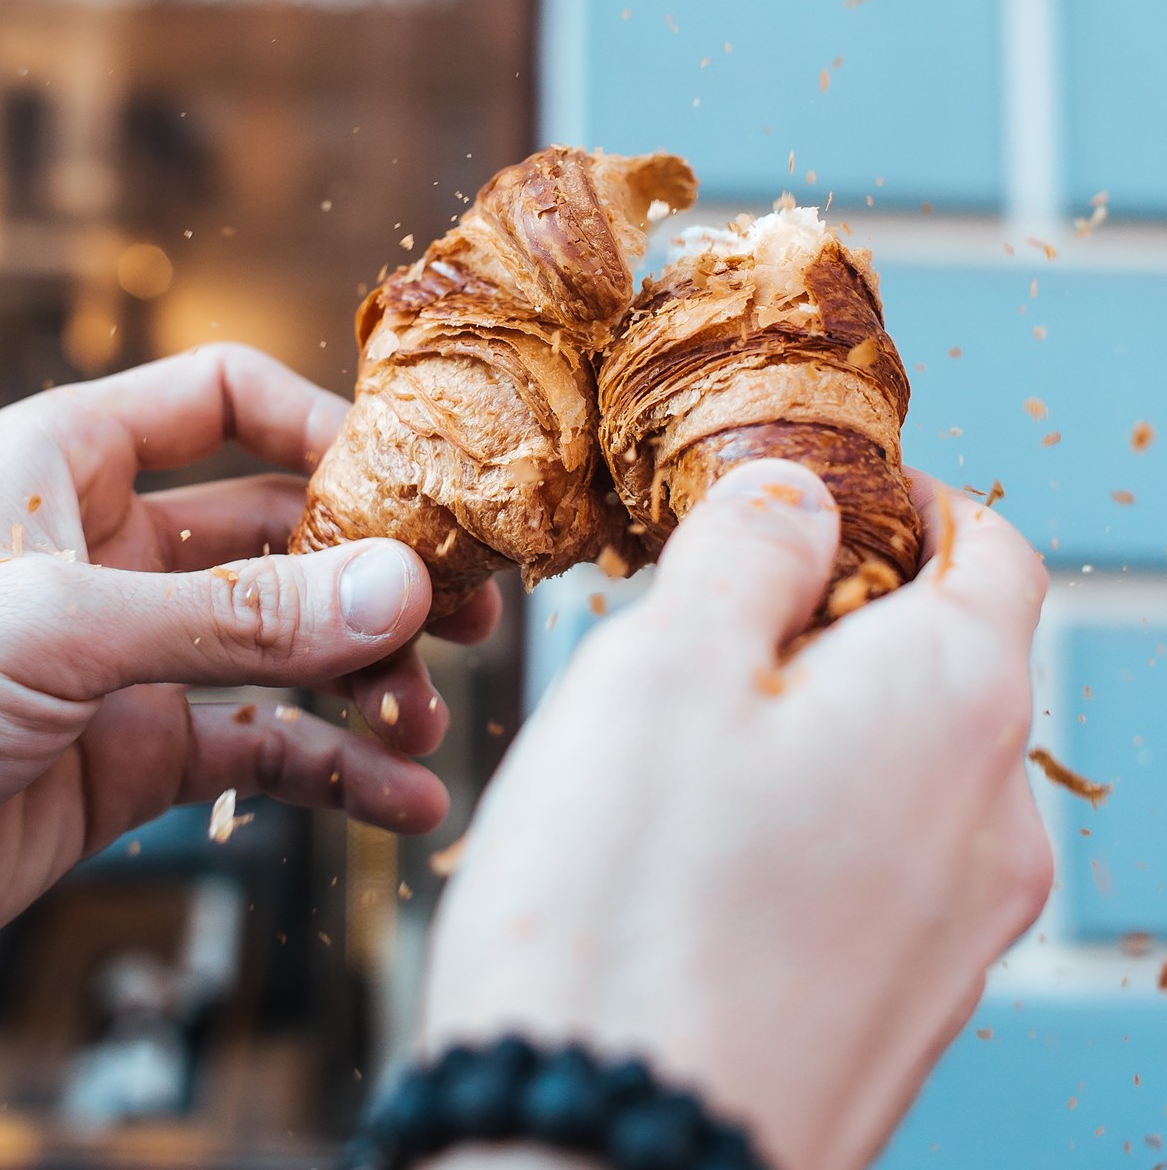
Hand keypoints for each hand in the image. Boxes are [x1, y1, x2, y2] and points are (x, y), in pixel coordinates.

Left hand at [0, 343, 498, 988]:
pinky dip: (337, 772)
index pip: (227, 399)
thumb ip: (239, 613)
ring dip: (368, 684)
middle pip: (283, 532)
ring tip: (424, 725)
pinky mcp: (139, 756)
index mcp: (72, 463)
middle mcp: (114, 550)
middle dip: (376, 575)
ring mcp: (133, 657)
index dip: (323, 430)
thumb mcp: (59, 630)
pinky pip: (265, 748)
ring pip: (287, 649)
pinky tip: (401, 802)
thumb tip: (403, 588)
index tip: (409, 490)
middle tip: (470, 614)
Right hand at [421, 459, 1051, 1169]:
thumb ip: (747, 550)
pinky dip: (812, 821)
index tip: (829, 497)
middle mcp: (989, 820)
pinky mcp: (902, 1007)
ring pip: (906, 770)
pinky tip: (703, 856)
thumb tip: (798, 492)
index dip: (912, 502)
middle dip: (843, 617)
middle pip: (947, 662)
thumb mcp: (664, 664)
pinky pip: (878, 867)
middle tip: (713, 624)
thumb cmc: (623, 908)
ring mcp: (957, 930)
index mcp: (951, 702)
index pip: (990, 550)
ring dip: (818, 724)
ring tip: (689, 746)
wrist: (603, 1168)